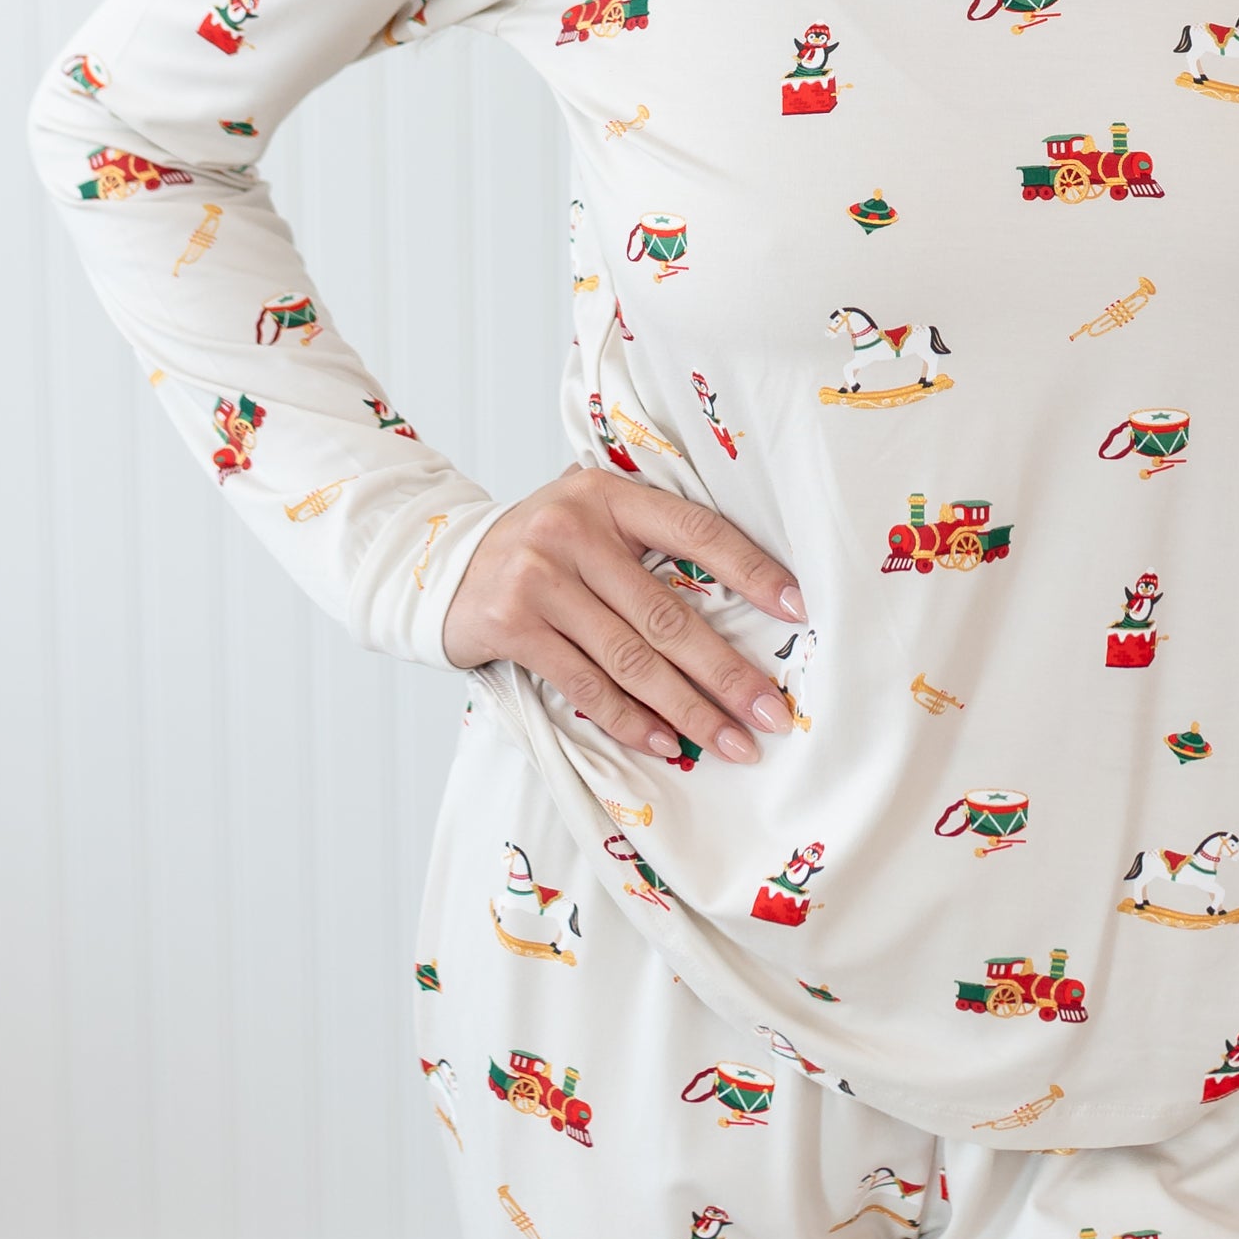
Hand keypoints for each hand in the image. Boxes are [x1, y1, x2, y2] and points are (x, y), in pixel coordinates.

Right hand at [439, 471, 800, 764]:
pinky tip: (665, 742)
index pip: (697, 530)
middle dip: (727, 672)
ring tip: (731, 743)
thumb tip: (745, 597)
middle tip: (772, 713)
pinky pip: (585, 683)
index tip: (799, 610)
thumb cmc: (538, 549)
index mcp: (609, 495)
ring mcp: (539, 578)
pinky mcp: (512, 625)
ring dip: (688, 710)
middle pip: (668, 615)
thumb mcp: (590, 519)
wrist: (439, 567)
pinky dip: (628, 719)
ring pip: (632, 659)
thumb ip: (647, 541)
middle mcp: (574, 530)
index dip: (753, 571)